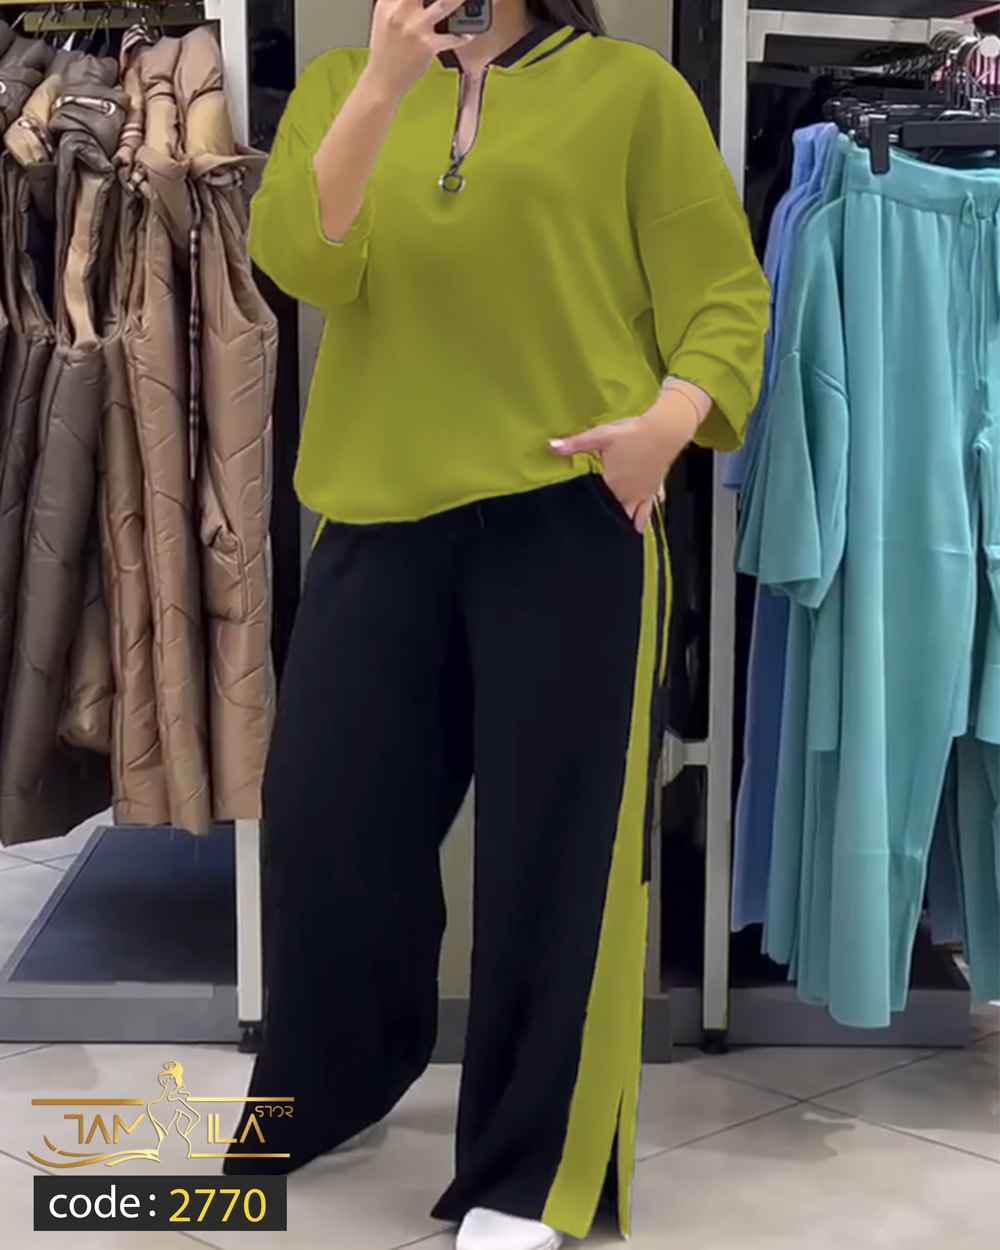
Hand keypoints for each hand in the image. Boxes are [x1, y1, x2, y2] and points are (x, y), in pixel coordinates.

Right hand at [367, 0, 475, 97]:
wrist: (382, 80)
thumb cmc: (386, 50)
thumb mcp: (384, 17)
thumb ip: (398, 1)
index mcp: (388, 2)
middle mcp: (400, 11)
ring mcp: (415, 28)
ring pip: (444, 4)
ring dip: (458, 1)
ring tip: (466, 0)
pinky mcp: (427, 46)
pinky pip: (452, 37)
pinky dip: (462, 36)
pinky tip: (467, 34)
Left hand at [550, 389, 706, 531]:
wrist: (665, 431)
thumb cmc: (632, 433)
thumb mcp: (601, 436)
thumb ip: (576, 443)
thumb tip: (551, 446)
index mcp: (611, 484)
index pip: (593, 502)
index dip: (584, 508)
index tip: (573, 517)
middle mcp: (625, 495)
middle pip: (610, 512)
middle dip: (600, 519)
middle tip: (589, 529)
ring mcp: (640, 496)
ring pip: (627, 516)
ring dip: (618, 521)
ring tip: (608, 533)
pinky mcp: (652, 492)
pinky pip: (645, 513)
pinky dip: (638, 522)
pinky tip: (635, 530)